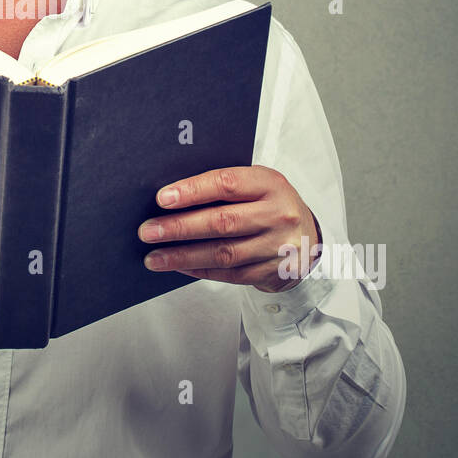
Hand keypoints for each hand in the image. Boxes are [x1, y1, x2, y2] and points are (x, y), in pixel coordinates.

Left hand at [137, 165, 319, 292]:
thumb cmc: (271, 204)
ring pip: (223, 253)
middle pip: (222, 222)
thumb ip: (223, 187)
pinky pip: (229, 274)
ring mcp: (277, 247)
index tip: (162, 198)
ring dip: (183, 256)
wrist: (308, 237)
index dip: (192, 191)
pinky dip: (199, 270)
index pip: (227, 184)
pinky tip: (177, 266)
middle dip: (179, 227)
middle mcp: (277, 215)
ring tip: (154, 256)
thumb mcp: (257, 184)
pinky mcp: (271, 272)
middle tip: (148, 231)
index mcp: (271, 184)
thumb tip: (172, 197)